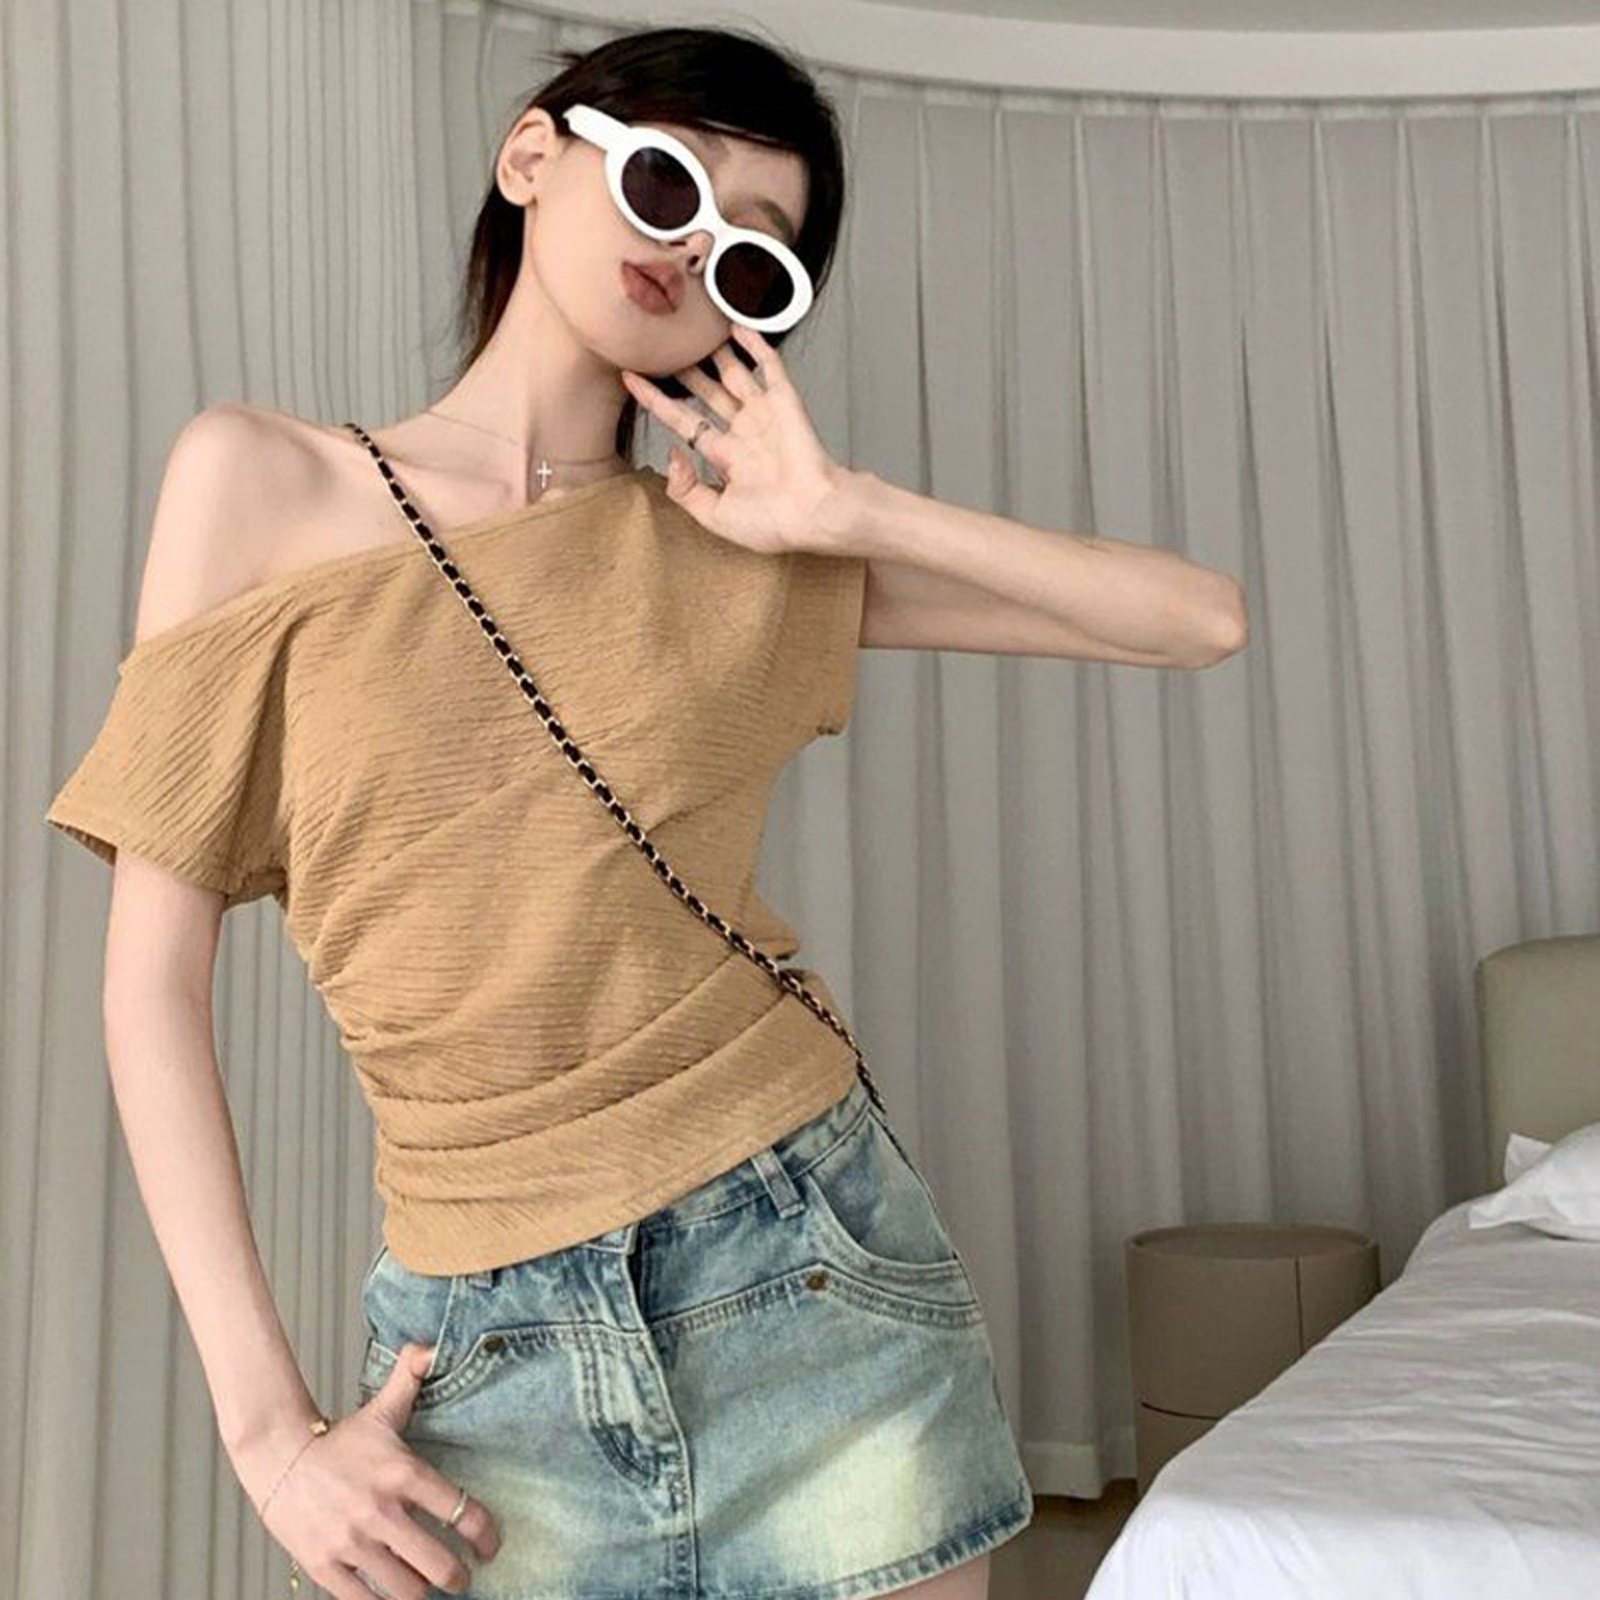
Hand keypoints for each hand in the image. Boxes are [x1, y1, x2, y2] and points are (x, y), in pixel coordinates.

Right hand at [243, 1343, 501, 1599]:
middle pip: (439, 1564)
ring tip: (430, 1589)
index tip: (490, 1547)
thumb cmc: (339, 1441)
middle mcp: (381, 1511)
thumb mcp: (381, 1409)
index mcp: (403, 1473)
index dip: (486, 1536)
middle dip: (458, 1578)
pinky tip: (394, 1599)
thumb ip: (411, 1377)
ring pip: (406, 1591)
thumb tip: (433, 1347)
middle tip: (462, 1578)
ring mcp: (352, 1542)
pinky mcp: (325, 1566)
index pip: (462, 1510)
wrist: (278, 1457)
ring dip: (424, 1594)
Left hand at [620, 322, 852, 555]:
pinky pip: (769, 368)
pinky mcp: (786, 403)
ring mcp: (765, 416)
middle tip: (664, 347)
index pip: (683, 421)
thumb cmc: (774, 523)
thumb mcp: (714, 516)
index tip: (632, 380)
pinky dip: (755, 346)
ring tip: (696, 330)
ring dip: (716, 355)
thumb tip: (671, 454)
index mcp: (726, 458)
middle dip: (685, 372)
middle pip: (706, 393)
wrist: (814, 513)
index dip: (656, 400)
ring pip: (734, 376)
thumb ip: (685, 490)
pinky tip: (738, 328)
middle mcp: (744, 433)